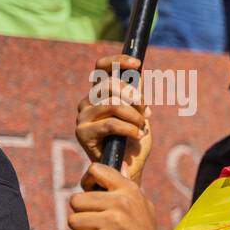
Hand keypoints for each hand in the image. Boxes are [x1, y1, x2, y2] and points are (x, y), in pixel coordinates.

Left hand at [67, 163, 166, 229]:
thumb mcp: (142, 204)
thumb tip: (121, 164)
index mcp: (129, 189)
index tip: (91, 193)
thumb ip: (127, 186)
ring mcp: (113, 221)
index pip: (96, 170)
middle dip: (80, 213)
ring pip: (73, 220)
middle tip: (92, 221)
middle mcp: (121, 202)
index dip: (87, 182)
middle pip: (76, 199)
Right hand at [77, 54, 151, 182]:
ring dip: (134, 115)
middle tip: (146, 112)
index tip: (138, 63)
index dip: (117, 61)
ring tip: (142, 127)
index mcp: (100, 94)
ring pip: (111, 104)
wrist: (128, 168)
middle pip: (110, 84)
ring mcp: (83, 117)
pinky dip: (129, 128)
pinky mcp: (82, 133)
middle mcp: (88, 102)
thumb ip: (137, 96)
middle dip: (134, 96)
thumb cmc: (134, 141)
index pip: (101, 68)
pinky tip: (139, 135)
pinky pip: (110, 123)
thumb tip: (139, 73)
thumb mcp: (140, 114)